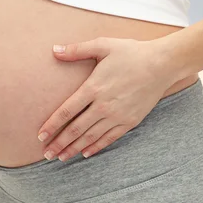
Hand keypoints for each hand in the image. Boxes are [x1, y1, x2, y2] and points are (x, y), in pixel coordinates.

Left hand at [37, 36, 173, 161]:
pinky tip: (85, 153)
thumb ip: (77, 50)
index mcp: (93, 87)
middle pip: (76, 129)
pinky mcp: (130, 121)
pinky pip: (109, 138)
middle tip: (46, 154)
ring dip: (74, 148)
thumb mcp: (103, 45)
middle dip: (59, 143)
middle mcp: (103, 105)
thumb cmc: (132, 53)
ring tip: (61, 157)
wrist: (162, 65)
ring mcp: (117, 115)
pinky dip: (96, 147)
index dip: (52, 125)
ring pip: (91, 137)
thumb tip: (54, 49)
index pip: (66, 111)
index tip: (40, 136)